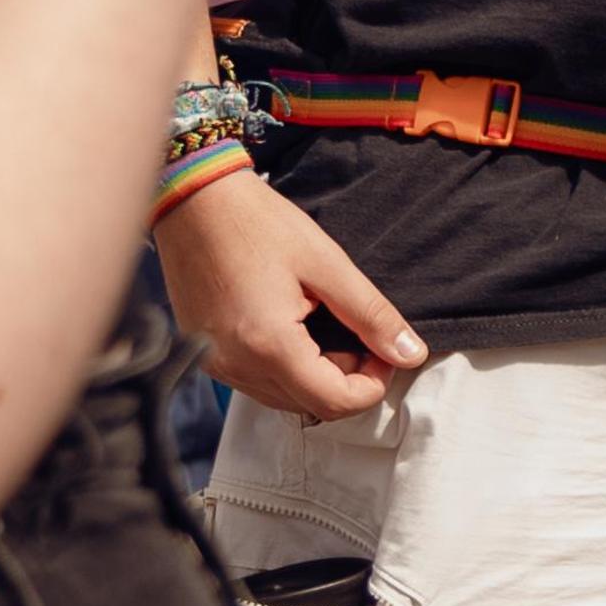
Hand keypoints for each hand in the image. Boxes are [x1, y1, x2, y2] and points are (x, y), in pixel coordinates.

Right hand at [157, 168, 424, 417]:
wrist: (193, 200)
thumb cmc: (257, 222)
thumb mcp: (326, 262)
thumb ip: (371, 314)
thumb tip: (411, 354)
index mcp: (269, 346)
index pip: (334, 402)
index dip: (372, 385)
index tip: (387, 352)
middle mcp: (236, 367)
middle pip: (309, 406)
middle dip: (348, 380)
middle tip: (363, 335)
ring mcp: (215, 365)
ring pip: (283, 398)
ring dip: (317, 376)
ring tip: (330, 324)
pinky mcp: (205, 355)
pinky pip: (256, 381)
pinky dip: (286, 368)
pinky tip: (297, 327)